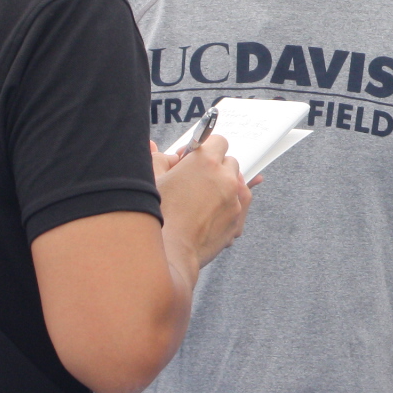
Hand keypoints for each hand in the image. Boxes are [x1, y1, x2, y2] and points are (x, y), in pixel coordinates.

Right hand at [149, 132, 249, 271]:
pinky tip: (212, 213)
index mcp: (205, 161)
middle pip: (229, 162)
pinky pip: (240, 205)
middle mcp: (225, 177)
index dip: (207, 148)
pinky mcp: (238, 220)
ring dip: (226, 186)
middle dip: (216, 168)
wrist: (169, 252)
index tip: (196, 159)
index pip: (219, 141)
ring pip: (238, 184)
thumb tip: (155, 147)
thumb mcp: (152, 180)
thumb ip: (160, 159)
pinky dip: (230, 206)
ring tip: (205, 199)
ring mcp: (235, 200)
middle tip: (197, 181)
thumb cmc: (157, 215)